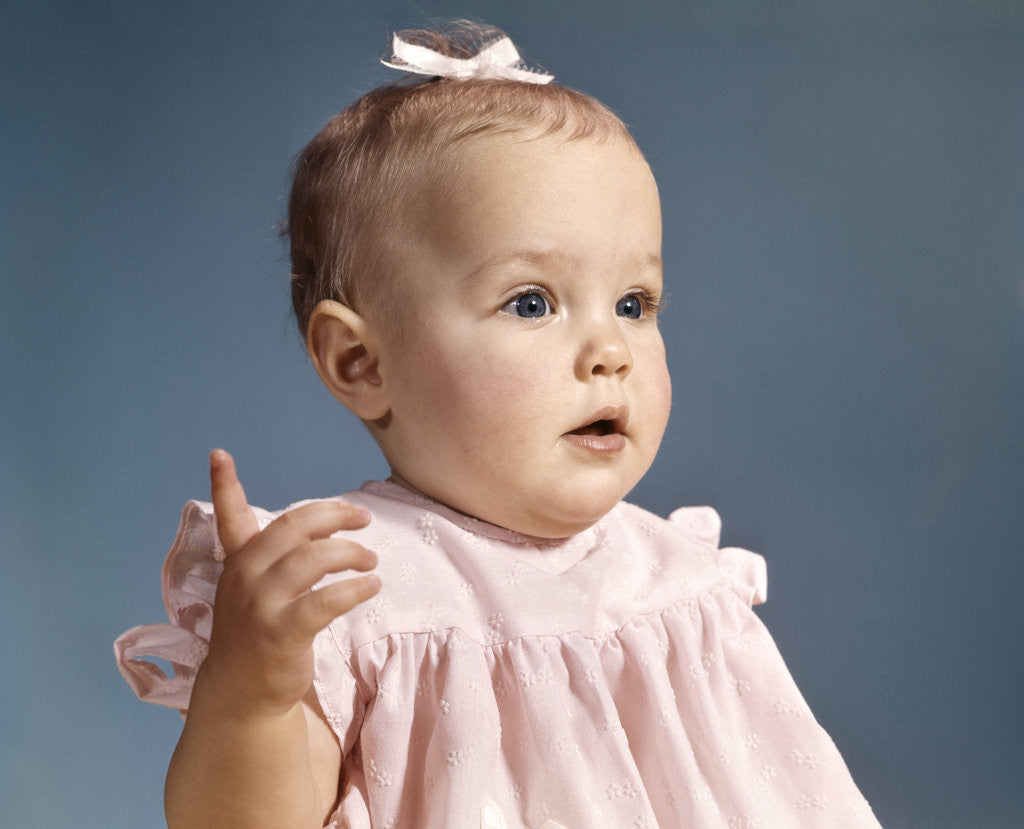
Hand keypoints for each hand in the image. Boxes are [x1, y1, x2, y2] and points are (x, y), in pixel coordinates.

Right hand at [201, 449, 380, 718]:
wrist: (242, 693)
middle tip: (362, 518)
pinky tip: (371, 587)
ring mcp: (260, 606)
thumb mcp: (255, 589)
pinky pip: (326, 601)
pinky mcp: (281, 634)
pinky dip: (354, 589)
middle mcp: (244, 578)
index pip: (229, 518)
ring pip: (313, 559)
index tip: (219, 453)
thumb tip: (322, 525)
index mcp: (239, 562)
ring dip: (350, 554)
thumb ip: (276, 555)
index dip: (223, 484)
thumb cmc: (258, 632)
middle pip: (293, 527)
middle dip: (332, 515)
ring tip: (370, 560)